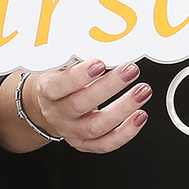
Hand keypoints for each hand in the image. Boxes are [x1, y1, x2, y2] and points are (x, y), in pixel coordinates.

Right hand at [19, 57, 150, 153]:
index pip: (58, 86)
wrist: (50, 106)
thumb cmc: (60, 81)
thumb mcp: (60, 66)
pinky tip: (139, 116)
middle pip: (80, 105)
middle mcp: (57, 114)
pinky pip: (105, 144)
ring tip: (142, 91)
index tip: (100, 63)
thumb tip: (104, 44)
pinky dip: (126, 133)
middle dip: (109, 87)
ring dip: (123, 108)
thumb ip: (77, 58)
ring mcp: (71, 131)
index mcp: (47, 91)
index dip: (79, 76)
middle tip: (130, 71)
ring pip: (96, 126)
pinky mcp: (84, 144)